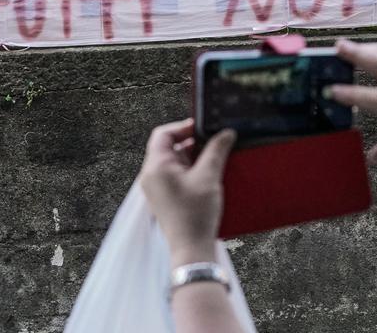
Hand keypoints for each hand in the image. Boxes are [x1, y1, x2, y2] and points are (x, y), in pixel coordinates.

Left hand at [138, 119, 236, 263]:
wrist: (191, 248)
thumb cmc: (195, 215)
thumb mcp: (208, 176)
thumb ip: (216, 150)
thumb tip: (225, 133)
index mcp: (156, 167)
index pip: (163, 134)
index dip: (183, 127)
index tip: (203, 128)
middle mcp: (151, 176)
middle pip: (168, 147)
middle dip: (191, 143)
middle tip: (212, 143)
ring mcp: (156, 188)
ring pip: (173, 161)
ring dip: (192, 157)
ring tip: (212, 160)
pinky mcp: (164, 198)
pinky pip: (174, 175)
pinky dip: (190, 171)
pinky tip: (207, 176)